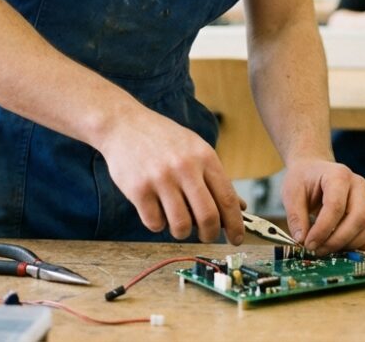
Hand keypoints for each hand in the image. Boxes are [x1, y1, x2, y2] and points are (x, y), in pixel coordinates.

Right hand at [97, 107, 243, 244]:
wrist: (125, 124)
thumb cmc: (164, 139)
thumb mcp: (196, 149)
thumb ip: (215, 178)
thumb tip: (239, 208)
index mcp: (205, 157)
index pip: (227, 199)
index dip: (235, 225)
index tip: (237, 239)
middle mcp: (185, 167)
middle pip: (208, 217)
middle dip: (210, 235)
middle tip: (206, 237)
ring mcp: (160, 178)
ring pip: (181, 226)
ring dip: (182, 232)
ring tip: (178, 222)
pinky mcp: (138, 189)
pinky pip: (155, 223)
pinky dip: (158, 224)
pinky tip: (156, 210)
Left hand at [280, 158, 364, 254]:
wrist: (314, 171)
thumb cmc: (304, 180)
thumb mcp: (291, 193)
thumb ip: (295, 216)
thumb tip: (302, 240)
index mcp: (338, 175)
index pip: (336, 206)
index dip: (323, 230)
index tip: (309, 244)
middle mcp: (358, 184)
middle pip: (359, 218)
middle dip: (337, 241)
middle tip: (318, 250)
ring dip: (350, 244)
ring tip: (328, 248)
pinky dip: (364, 244)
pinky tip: (344, 245)